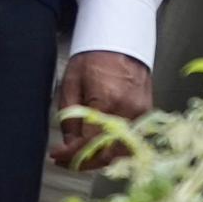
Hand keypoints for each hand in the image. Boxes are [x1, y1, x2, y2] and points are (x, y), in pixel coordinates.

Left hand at [55, 50, 151, 171]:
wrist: (119, 39)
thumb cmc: (94, 56)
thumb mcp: (71, 84)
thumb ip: (70, 118)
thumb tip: (70, 145)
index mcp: (108, 100)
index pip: (88, 142)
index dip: (70, 154)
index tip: (57, 155)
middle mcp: (128, 109)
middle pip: (106, 153)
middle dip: (84, 162)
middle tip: (65, 160)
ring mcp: (140, 112)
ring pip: (120, 151)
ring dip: (99, 158)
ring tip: (80, 156)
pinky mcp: (146, 113)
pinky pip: (129, 140)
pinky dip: (113, 148)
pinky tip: (98, 147)